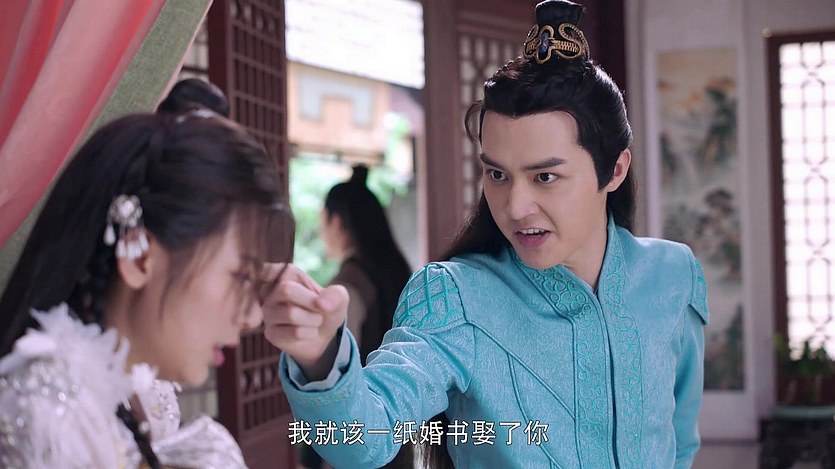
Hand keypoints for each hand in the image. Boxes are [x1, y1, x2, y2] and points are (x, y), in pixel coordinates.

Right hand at [261, 263, 347, 379]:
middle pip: (287, 290)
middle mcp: (271, 292)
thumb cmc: (326, 309)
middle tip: (320, 308)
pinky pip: (294, 332)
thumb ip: (335, 294)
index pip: (271, 267)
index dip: (274, 271)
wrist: (324, 335)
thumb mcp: (338, 297)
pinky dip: (310, 333)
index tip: (287, 276)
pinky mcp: (271, 333)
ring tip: (315, 320)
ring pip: (292, 313)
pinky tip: (308, 332)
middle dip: (312, 301)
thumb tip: (322, 304)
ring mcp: (268, 313)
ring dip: (314, 320)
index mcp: (286, 275)